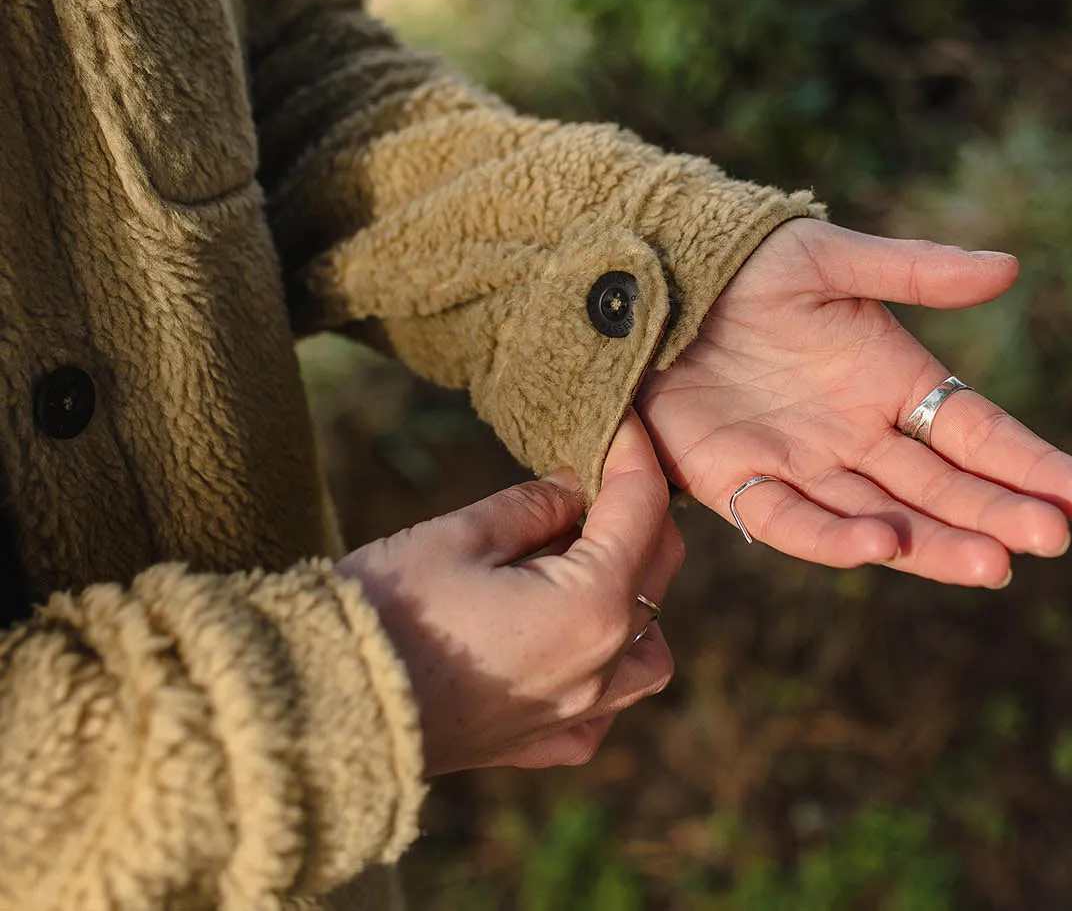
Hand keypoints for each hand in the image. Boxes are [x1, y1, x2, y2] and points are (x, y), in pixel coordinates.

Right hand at [336, 411, 683, 774]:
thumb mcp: (461, 534)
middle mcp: (599, 668)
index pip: (640, 509)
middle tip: (594, 473)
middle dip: (639, 513)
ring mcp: (574, 715)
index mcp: (589, 606)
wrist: (324, 704)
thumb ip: (532, 506)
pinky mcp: (537, 744)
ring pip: (648, 651)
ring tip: (583, 561)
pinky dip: (603, 669)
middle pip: (656, 573)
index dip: (633, 452)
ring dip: (634, 597)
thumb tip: (574, 485)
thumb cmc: (388, 609)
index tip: (620, 418)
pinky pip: (603, 708)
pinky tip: (562, 639)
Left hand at [638, 219, 1071, 586]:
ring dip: (935, 543)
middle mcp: (858, 434)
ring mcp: (804, 463)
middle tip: (1046, 538)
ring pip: (883, 517)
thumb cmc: (747, 267)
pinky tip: (882, 545)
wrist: (655, 286)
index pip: (976, 432)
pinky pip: (793, 521)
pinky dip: (837, 538)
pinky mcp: (741, 481)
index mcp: (892, 380)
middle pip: (940, 486)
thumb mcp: (828, 258)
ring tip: (991, 562)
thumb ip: (912, 270)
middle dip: (996, 514)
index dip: (1031, 464)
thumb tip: (1007, 267)